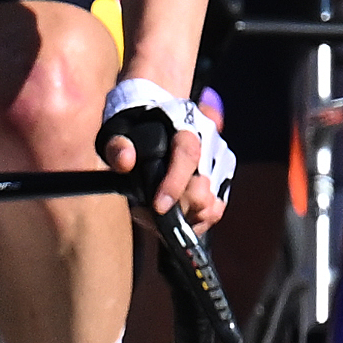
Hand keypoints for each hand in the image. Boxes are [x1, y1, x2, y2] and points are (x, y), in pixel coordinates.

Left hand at [100, 75, 232, 222]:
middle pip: (202, 189)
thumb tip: (126, 161)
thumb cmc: (136, 130)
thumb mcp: (118, 132)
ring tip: (163, 206)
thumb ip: (117, 146)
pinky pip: (215, 210)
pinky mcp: (224, 178)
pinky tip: (179, 212)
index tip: (158, 207)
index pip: (187, 154)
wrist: (156, 124)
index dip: (174, 184)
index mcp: (184, 125)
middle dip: (176, 205)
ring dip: (185, 213)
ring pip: (210, 204)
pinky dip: (196, 218)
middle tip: (155, 207)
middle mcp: (209, 141)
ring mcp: (220, 160)